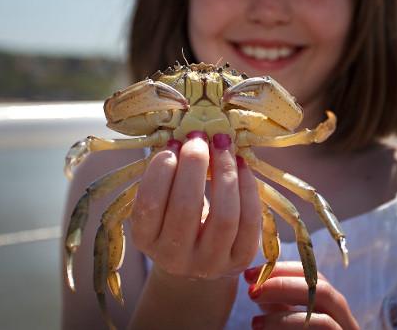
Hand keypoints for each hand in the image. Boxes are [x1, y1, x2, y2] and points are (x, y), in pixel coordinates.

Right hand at [130, 131, 260, 280]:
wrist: (200, 255)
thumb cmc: (176, 215)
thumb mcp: (164, 200)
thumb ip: (168, 174)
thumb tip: (188, 132)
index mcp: (146, 240)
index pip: (150, 205)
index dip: (161, 170)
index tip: (173, 143)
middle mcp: (174, 257)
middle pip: (186, 209)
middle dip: (195, 165)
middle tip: (199, 137)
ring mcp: (209, 263)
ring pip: (224, 216)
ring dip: (225, 172)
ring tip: (223, 144)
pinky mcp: (240, 260)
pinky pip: (250, 222)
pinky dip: (248, 188)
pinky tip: (241, 164)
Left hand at [244, 262, 359, 329]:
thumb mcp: (287, 322)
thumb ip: (278, 304)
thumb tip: (256, 280)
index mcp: (328, 304)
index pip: (311, 274)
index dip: (280, 269)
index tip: (249, 274)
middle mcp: (342, 314)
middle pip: (319, 283)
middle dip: (282, 281)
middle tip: (251, 288)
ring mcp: (346, 327)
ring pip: (323, 302)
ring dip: (285, 304)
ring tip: (254, 317)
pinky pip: (324, 325)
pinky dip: (292, 323)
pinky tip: (263, 328)